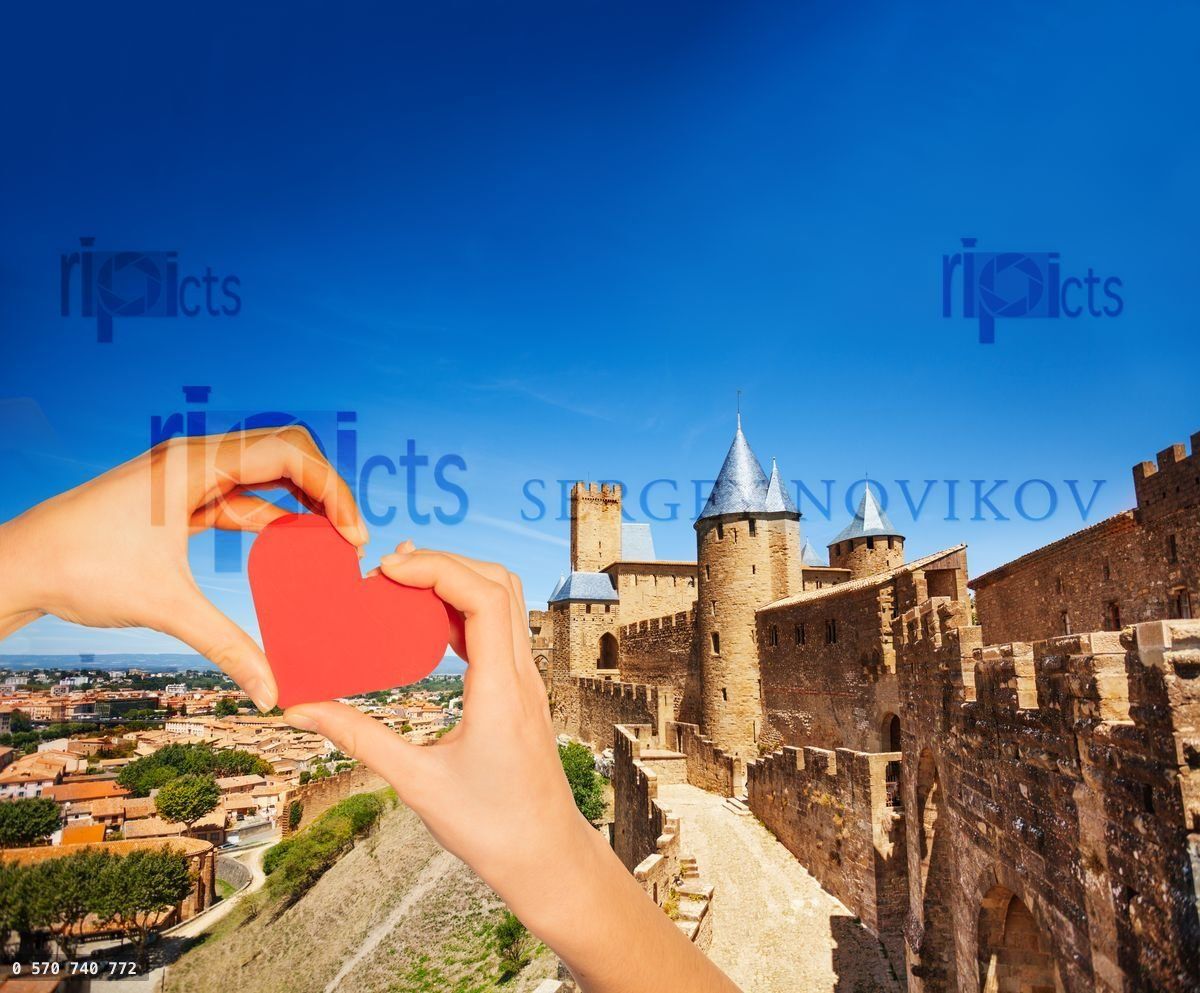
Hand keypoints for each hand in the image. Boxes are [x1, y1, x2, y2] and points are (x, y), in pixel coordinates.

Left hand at [0, 427, 366, 709]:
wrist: (18, 565)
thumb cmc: (79, 568)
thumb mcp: (165, 607)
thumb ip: (228, 645)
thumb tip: (274, 692)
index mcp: (196, 462)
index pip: (290, 453)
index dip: (334, 489)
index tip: (352, 536)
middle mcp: (195, 458)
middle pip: (286, 453)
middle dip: (327, 491)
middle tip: (350, 538)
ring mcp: (186, 476)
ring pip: (266, 474)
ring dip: (302, 504)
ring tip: (331, 544)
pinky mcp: (178, 499)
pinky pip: (241, 497)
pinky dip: (272, 518)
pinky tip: (291, 548)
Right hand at [285, 548, 739, 992]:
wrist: (546, 858)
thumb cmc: (492, 828)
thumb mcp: (416, 783)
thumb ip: (358, 738)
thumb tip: (303, 708)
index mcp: (501, 689)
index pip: (483, 597)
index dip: (436, 568)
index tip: (386, 569)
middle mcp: (521, 675)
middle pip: (498, 584)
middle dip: (443, 563)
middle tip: (388, 571)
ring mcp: (526, 682)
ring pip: (503, 603)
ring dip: (455, 583)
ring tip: (401, 586)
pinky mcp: (520, 693)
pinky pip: (497, 631)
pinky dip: (462, 612)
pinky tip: (426, 624)